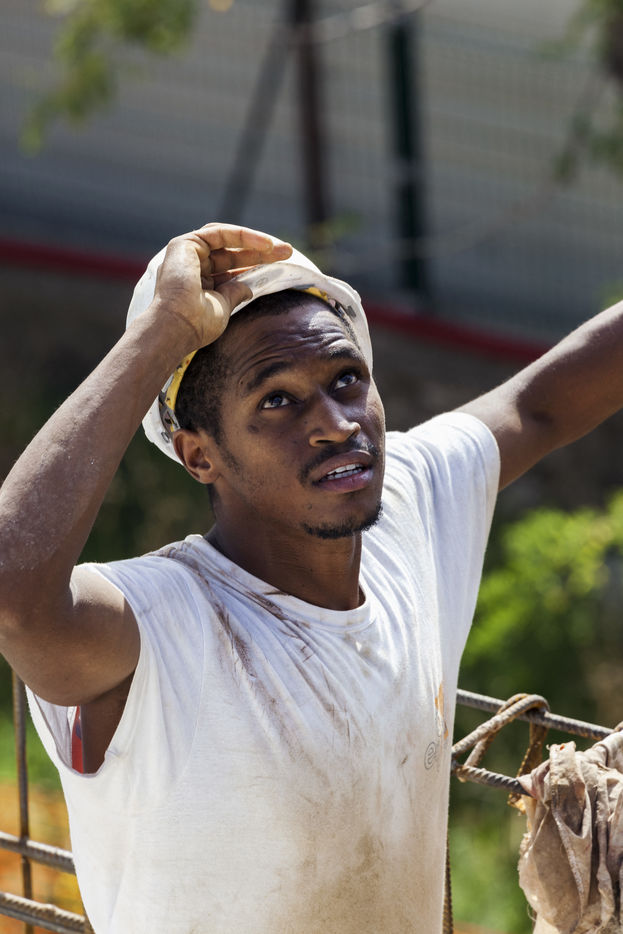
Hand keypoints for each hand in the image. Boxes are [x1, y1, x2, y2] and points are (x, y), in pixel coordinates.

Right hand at [152, 222, 291, 348]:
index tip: (281, 266)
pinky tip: (264, 244)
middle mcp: (190, 266)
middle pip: (230, 252)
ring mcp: (186, 254)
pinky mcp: (184, 243)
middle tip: (287, 252)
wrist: (177, 326)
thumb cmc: (197, 324)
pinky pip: (219, 233)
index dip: (254, 266)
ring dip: (254, 242)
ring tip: (280, 248)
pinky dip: (242, 235)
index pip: (230, 269)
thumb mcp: (224, 306)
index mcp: (198, 283)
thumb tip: (248, 287)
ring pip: (226, 239)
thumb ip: (234, 292)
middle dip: (260, 252)